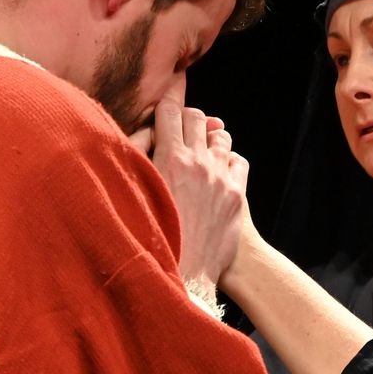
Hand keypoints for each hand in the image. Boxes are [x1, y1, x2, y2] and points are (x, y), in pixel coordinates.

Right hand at [149, 101, 249, 290]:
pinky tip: (218, 171)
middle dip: (187, 118)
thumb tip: (151, 129)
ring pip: (222, 137)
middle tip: (179, 130)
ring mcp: (221, 177)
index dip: (166, 102)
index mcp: (169, 159)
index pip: (170, 111)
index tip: (167, 99)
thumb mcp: (134, 190)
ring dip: (209, 139)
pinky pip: (238, 160)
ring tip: (199, 152)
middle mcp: (199, 163)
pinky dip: (228, 161)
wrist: (183, 274)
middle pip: (197, 118)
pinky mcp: (237, 194)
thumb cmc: (149, 234)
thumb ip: (138, 154)